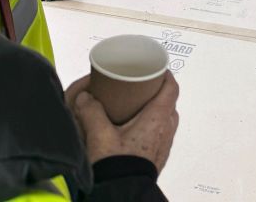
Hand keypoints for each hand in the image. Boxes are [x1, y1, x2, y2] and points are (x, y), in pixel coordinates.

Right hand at [65, 71, 179, 173]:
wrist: (122, 195)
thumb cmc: (117, 167)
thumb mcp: (100, 136)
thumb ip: (91, 112)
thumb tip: (84, 97)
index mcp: (158, 118)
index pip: (171, 87)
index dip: (165, 74)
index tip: (155, 67)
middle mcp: (166, 129)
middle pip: (168, 101)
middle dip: (155, 90)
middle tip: (140, 84)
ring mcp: (164, 143)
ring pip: (164, 117)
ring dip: (153, 108)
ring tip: (134, 104)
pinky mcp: (157, 155)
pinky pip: (159, 132)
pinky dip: (150, 123)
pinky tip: (133, 126)